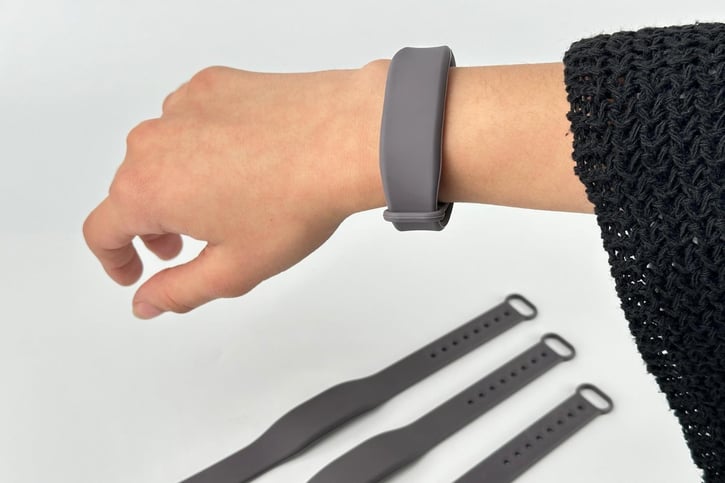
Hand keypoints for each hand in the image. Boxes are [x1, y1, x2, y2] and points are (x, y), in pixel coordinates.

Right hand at [83, 63, 387, 318]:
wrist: (344, 140)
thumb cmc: (295, 201)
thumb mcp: (233, 269)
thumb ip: (179, 292)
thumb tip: (147, 301)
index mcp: (146, 188)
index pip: (101, 231)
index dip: (114, 260)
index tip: (133, 270)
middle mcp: (153, 140)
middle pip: (132, 191)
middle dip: (155, 225)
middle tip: (189, 244)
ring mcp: (183, 106)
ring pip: (162, 155)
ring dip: (179, 184)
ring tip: (225, 202)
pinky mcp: (212, 85)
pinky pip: (191, 122)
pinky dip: (203, 147)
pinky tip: (243, 163)